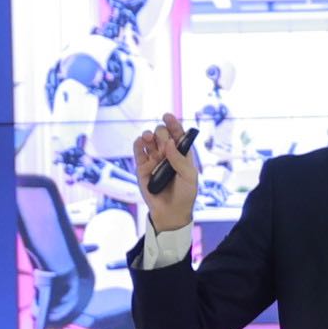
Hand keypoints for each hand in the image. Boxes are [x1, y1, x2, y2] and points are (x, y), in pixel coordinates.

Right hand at [131, 111, 198, 231]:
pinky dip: (138, 144)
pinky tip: (140, 141)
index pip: (177, 134)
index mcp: (181, 153)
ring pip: (149, 141)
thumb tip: (168, 142)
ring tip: (149, 138)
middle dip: (161, 133)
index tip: (167, 116)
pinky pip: (138, 152)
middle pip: (162, 134)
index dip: (173, 124)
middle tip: (162, 142)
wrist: (171, 212)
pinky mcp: (142, 168)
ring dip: (148, 135)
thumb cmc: (185, 195)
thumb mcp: (189, 176)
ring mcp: (154, 160)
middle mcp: (167, 154)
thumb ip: (179, 159)